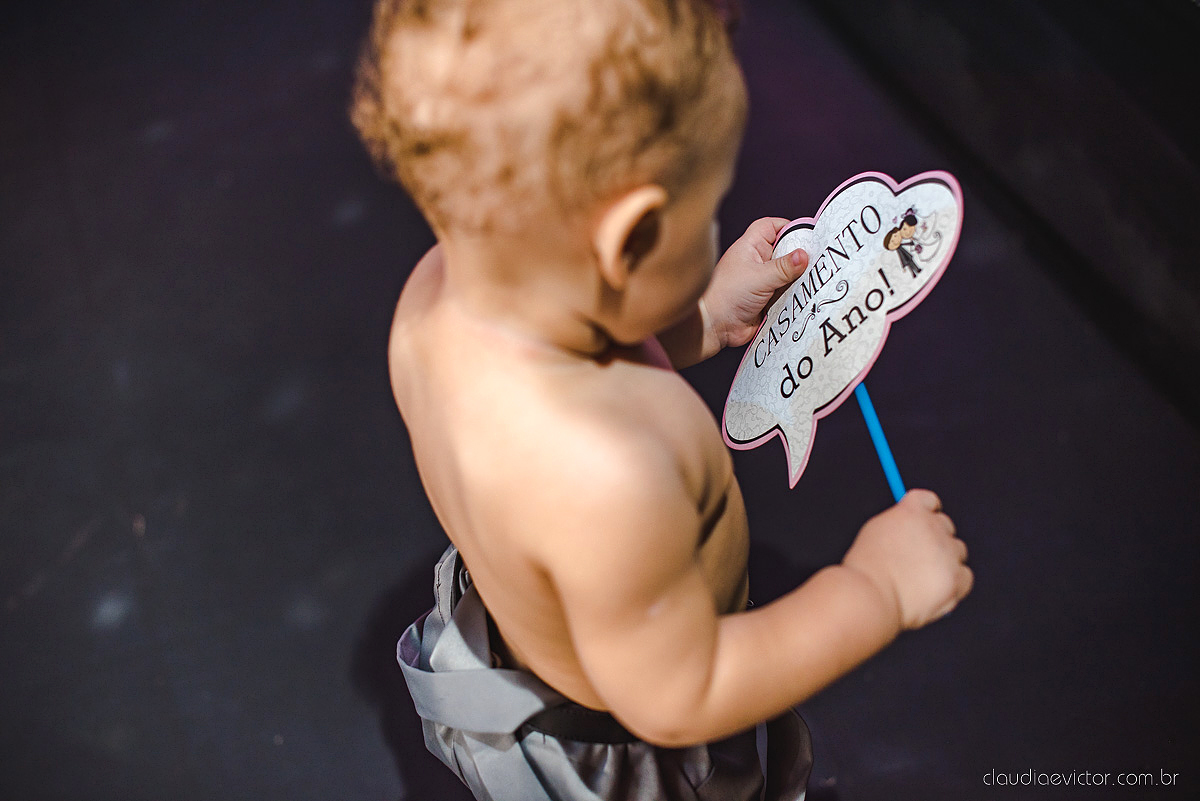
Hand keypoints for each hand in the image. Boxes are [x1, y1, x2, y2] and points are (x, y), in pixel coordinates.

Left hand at [701, 217, 808, 349]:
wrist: (716, 327)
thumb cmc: (727, 296)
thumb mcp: (760, 278)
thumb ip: (784, 267)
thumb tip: (804, 255)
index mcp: (750, 248)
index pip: (770, 227)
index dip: (787, 227)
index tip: (807, 234)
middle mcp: (756, 262)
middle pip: (783, 251)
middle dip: (799, 255)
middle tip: (817, 259)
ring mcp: (762, 281)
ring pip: (787, 274)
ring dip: (798, 278)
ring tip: (815, 279)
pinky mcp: (767, 299)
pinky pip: (786, 293)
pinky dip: (795, 294)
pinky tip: (806, 296)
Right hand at [842, 489, 972, 630]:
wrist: (871, 595)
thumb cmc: (866, 568)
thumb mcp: (876, 531)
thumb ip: (898, 523)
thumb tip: (912, 528)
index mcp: (912, 510)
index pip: (930, 501)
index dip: (927, 514)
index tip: (924, 524)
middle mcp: (934, 526)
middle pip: (946, 526)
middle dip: (935, 539)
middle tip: (918, 558)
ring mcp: (947, 552)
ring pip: (957, 551)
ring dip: (946, 562)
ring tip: (922, 579)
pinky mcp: (956, 578)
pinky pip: (965, 577)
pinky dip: (954, 584)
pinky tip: (935, 590)